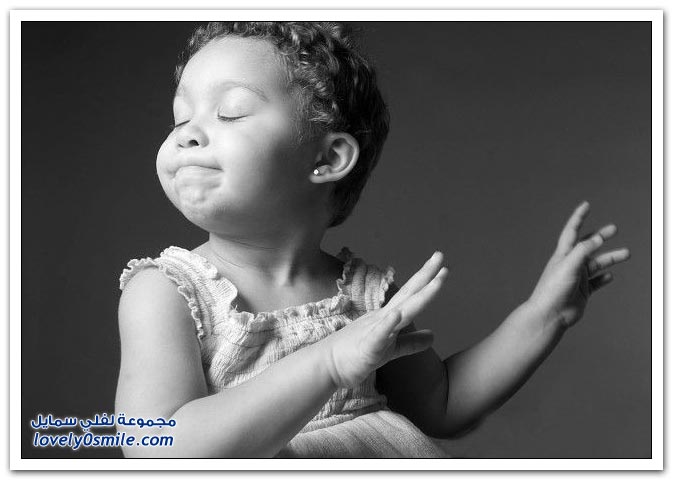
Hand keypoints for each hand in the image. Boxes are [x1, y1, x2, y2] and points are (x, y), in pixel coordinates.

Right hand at [322, 251, 448, 387]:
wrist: (328, 365)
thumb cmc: (357, 354)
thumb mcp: (391, 349)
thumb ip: (411, 341)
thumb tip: (433, 335)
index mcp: (390, 316)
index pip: (412, 294)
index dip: (428, 280)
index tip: (443, 266)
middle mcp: (384, 317)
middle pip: (409, 294)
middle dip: (426, 276)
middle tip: (440, 256)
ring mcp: (376, 330)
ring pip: (401, 312)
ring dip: (419, 297)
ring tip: (434, 282)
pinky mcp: (368, 348)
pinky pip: (379, 336)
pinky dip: (388, 324)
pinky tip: (397, 314)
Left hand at [527, 201, 630, 330]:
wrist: (550, 314)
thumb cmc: (553, 289)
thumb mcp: (568, 265)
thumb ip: (583, 250)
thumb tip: (597, 238)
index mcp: (563, 255)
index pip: (572, 231)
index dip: (579, 217)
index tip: (586, 205)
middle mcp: (570, 265)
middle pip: (588, 246)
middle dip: (600, 236)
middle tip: (614, 229)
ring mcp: (576, 278)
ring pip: (597, 265)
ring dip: (610, 258)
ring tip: (626, 253)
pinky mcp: (582, 292)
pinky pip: (595, 283)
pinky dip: (603, 278)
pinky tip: (610, 276)